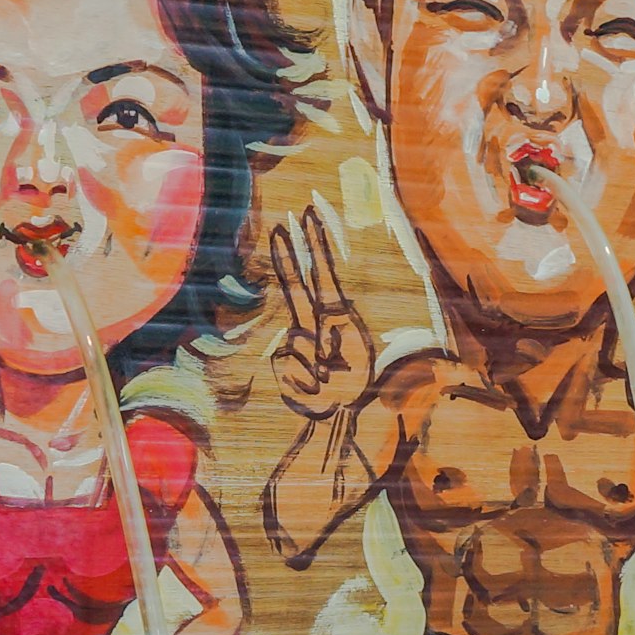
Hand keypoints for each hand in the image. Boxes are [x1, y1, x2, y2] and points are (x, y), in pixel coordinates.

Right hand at [269, 204, 374, 419]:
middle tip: (282, 223)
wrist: (344, 415)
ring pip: (290, 339)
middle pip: (298, 284)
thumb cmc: (352, 389)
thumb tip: (294, 341)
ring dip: (308, 366)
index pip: (323, 276)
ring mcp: (299, 342)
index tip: (307, 219)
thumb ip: (325, 341)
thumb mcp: (348, 375)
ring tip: (326, 382)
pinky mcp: (285, 360)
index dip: (315, 247)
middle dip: (291, 254)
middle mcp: (315, 325)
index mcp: (336, 319)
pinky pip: (282, 363)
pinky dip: (297, 380)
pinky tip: (311, 387)